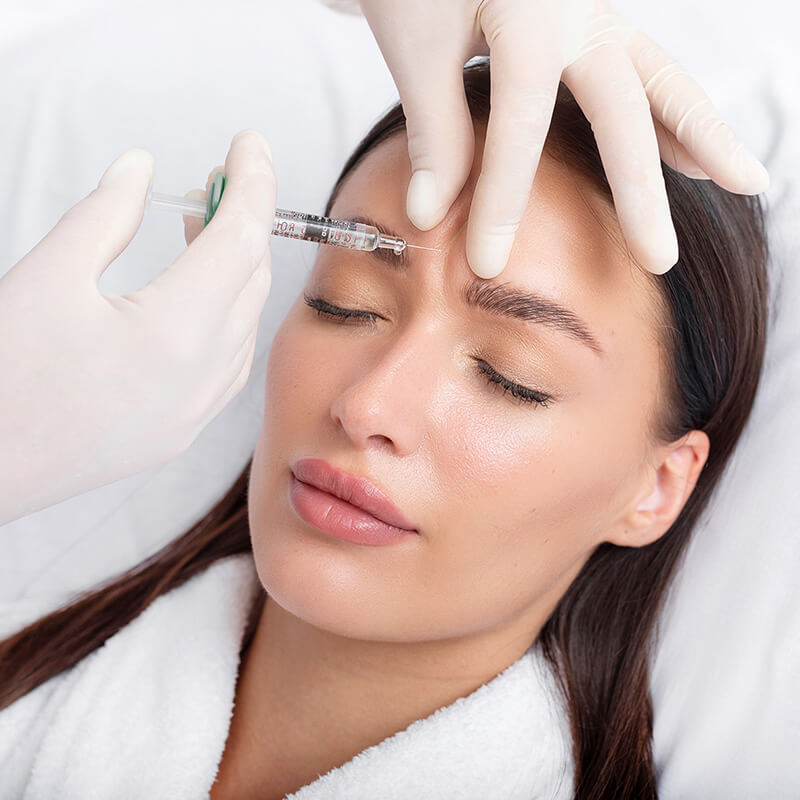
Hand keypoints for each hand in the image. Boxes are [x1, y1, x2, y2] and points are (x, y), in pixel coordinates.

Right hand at [0, 130, 274, 524]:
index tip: (250, 143)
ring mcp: (197, 412)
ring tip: (201, 228)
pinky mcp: (181, 431)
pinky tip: (200, 293)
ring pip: (245, 322)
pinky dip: (226, 316)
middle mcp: (202, 378)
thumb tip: (139, 169)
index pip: (241, 240)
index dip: (253, 182)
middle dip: (243, 221)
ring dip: (235, 269)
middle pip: (250, 279)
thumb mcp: (45, 277)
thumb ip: (105, 214)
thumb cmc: (0, 381)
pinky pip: (229, 363)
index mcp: (176, 333)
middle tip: (216, 180)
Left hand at [357, 0, 769, 276]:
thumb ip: (432, 131)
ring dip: (702, 137)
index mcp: (528, 11)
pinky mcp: (592, 23)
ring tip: (748, 185)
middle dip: (640, 192)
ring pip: (660, 79)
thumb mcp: (415, 45)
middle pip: (623, 108)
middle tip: (659, 261)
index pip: (521, 124)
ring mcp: (594, 13)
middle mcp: (578, 8)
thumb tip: (430, 218)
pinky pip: (645, 72)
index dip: (502, 199)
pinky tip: (691, 158)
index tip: (486, 264)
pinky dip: (671, 116)